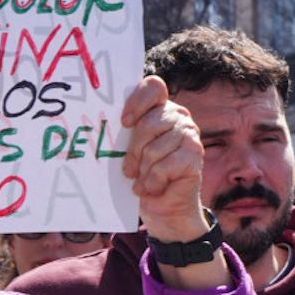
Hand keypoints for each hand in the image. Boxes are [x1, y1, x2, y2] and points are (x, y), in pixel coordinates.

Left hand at [121, 77, 209, 241]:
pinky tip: (155, 187)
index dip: (137, 101)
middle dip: (134, 150)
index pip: (153, 87)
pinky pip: (163, 166)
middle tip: (129, 169)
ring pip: (155, 148)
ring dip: (144, 171)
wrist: (165, 207)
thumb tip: (99, 126)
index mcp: (161, 108)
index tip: (124, 123)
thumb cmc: (142, 175)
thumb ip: (125, 133)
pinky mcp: (195, 156)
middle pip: (149, 122)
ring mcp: (190, 135)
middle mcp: (179, 117)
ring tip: (144, 180)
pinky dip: (153, 182)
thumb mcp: (129, 150)